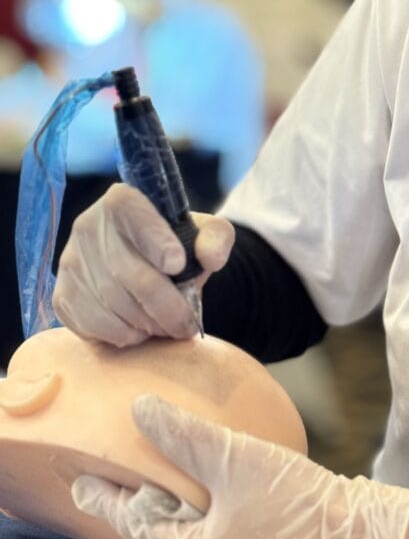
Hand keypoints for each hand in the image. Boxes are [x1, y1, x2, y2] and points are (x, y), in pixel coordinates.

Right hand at [52, 184, 233, 345]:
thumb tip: (210, 257)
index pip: (135, 218)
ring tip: (167, 328)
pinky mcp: (63, 296)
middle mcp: (88, 227)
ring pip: (111, 305)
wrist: (144, 263)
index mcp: (122, 202)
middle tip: (187, 325)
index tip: (178, 265)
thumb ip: (216, 238)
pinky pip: (92, 325)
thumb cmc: (177, 245)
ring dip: (146, 325)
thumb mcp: (205, 233)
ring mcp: (71, 263)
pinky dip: (123, 336)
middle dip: (165, 307)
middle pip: (129, 274)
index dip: (157, 242)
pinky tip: (141, 331)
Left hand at [72, 395, 408, 538]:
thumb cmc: (299, 497)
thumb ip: (185, 435)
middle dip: (131, 527)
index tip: (84, 481)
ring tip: (164, 521)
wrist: (355, 535)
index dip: (105, 498)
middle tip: (128, 493)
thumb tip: (141, 410)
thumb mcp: (237, 457)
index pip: (132, 526)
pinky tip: (197, 537)